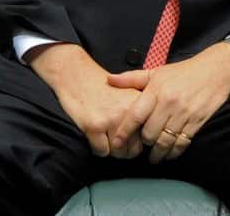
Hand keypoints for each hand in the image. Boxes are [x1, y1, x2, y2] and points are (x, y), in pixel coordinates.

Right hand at [26, 43, 143, 156]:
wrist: (79, 78)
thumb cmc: (104, 88)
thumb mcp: (131, 94)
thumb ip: (144, 111)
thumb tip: (150, 137)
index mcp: (140, 104)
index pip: (149, 136)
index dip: (141, 141)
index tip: (134, 138)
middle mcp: (128, 112)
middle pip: (134, 149)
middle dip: (126, 149)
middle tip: (117, 139)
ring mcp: (111, 119)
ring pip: (118, 152)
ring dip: (112, 149)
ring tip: (107, 136)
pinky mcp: (94, 127)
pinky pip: (102, 151)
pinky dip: (98, 148)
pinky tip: (96, 135)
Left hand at [106, 42, 229, 162]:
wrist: (216, 69)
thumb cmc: (183, 71)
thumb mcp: (157, 71)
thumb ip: (132, 78)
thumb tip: (109, 80)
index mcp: (156, 90)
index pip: (135, 116)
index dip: (124, 133)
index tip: (117, 144)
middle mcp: (168, 103)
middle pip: (149, 134)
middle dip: (143, 143)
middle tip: (140, 147)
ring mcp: (183, 114)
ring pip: (164, 141)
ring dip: (157, 153)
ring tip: (154, 157)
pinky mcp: (197, 122)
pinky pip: (182, 143)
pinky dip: (174, 152)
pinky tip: (169, 154)